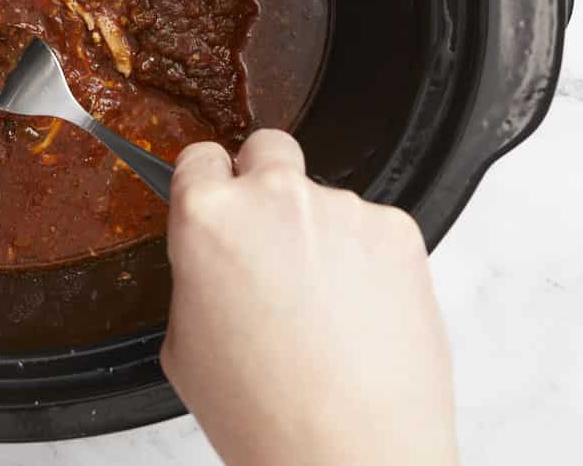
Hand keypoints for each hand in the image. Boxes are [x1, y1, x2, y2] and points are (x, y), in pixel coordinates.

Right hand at [161, 130, 456, 465]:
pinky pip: (373, 228)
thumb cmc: (263, 414)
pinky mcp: (399, 231)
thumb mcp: (184, 345)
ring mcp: (343, 209)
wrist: (351, 456)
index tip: (215, 200)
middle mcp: (275, 197)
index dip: (206, 183)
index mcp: (207, 218)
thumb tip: (216, 260)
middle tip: (271, 238)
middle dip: (264, 181)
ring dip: (321, 234)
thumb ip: (197, 276)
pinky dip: (367, 259)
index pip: (199, 156)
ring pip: (325, 199)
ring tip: (325, 308)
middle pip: (267, 147)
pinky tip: (360, 313)